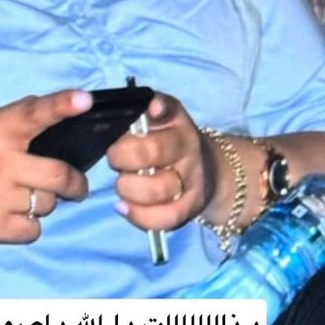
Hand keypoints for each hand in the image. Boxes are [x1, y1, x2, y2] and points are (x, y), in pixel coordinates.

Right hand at [0, 89, 91, 248]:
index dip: (62, 104)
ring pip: (47, 203)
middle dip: (75, 182)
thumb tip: (47, 112)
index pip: (33, 112)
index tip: (84, 100)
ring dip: (43, 203)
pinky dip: (28, 226)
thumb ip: (7, 125)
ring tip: (21, 198)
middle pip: (59, 174)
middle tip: (76, 185)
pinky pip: (32, 229)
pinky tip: (9, 217)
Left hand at [107, 92, 215, 232]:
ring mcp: (192, 179)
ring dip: (129, 188)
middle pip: (153, 151)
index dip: (159, 108)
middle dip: (122, 157)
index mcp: (175, 121)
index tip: (151, 110)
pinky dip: (139, 215)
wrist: (209, 170)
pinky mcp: (191, 207)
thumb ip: (142, 109)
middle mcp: (187, 147)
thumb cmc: (169, 141)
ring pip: (158, 188)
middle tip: (115, 159)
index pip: (169, 109)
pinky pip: (166, 217)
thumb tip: (138, 107)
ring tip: (122, 184)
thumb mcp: (161, 119)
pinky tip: (124, 207)